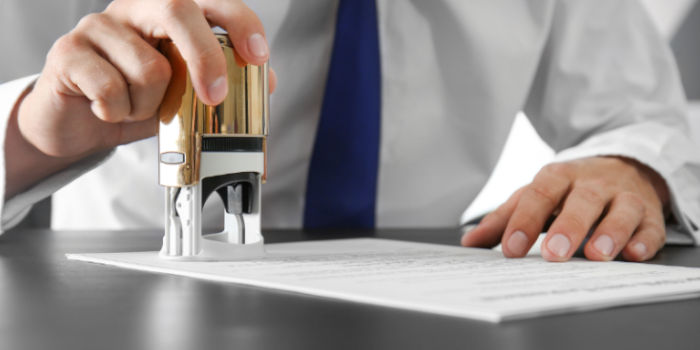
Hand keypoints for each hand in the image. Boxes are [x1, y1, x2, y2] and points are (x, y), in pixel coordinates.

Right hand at [6, 0, 275, 197]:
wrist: (78, 123)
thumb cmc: (136, 100)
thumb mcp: (186, 93)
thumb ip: (222, 82)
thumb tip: (268, 80)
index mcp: (168, 12)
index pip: (211, 0)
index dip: (239, 22)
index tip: (258, 55)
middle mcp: (134, 8)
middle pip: (177, 9)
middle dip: (205, 56)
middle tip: (214, 96)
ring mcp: (98, 25)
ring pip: (149, 67)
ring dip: (150, 105)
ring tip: (135, 107)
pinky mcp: (68, 51)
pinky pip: (111, 88)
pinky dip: (119, 112)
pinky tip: (107, 109)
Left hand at [461, 156, 669, 261]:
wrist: (624, 166)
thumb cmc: (570, 189)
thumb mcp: (536, 196)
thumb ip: (504, 218)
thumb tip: (469, 242)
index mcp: (558, 177)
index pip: (539, 195)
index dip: (524, 222)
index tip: (511, 249)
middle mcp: (592, 184)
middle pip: (581, 200)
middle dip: (568, 226)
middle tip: (554, 253)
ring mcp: (623, 196)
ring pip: (621, 209)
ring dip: (611, 231)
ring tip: (598, 254)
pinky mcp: (649, 212)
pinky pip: (650, 225)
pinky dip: (644, 239)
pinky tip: (634, 253)